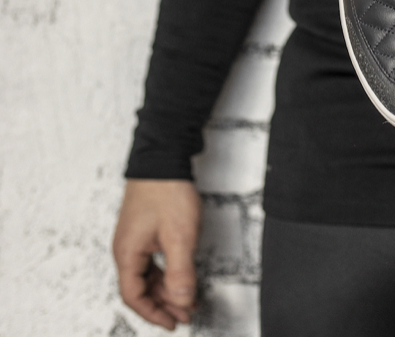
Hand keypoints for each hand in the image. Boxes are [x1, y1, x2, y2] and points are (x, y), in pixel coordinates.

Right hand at [112, 179, 201, 329]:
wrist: (163, 156)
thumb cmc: (166, 189)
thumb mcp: (179, 236)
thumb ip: (180, 272)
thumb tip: (181, 301)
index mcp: (127, 253)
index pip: (134, 296)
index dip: (154, 313)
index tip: (172, 322)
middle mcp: (126, 247)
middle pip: (140, 287)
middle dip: (163, 303)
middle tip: (185, 312)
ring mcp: (133, 237)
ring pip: (146, 273)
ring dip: (165, 287)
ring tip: (186, 295)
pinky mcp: (143, 227)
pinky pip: (150, 259)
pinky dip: (165, 270)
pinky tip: (178, 272)